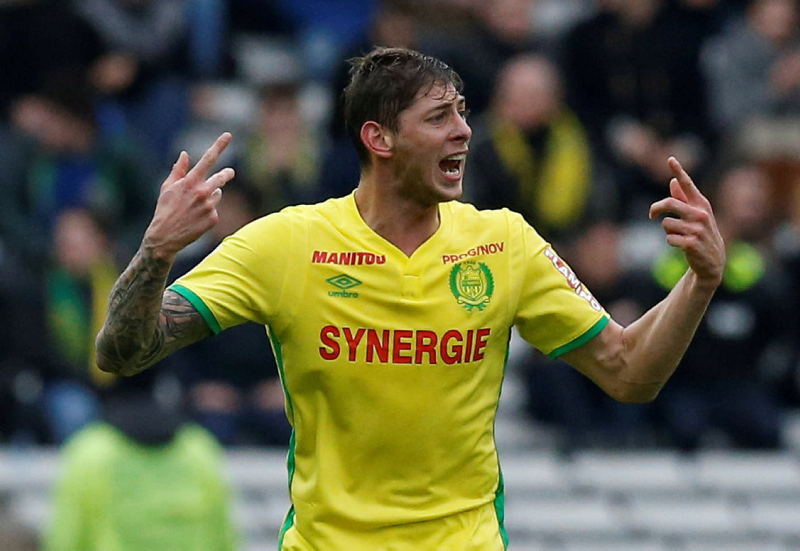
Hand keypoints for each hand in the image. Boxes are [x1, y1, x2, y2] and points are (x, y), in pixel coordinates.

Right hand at [143, 132, 234, 259]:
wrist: (165, 237)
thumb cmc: (164, 209)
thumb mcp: (167, 187)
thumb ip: (178, 170)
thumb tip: (185, 154)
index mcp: (190, 182)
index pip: (207, 159)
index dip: (219, 146)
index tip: (228, 135)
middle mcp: (202, 192)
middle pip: (222, 178)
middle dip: (227, 174)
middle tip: (230, 172)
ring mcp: (209, 206)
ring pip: (217, 194)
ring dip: (211, 196)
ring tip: (195, 205)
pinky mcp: (213, 218)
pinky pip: (215, 209)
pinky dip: (208, 211)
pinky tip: (196, 218)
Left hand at [649, 157, 725, 285]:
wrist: (713, 261)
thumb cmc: (700, 233)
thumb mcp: (695, 216)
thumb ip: (683, 199)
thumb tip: (672, 182)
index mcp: (701, 204)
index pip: (688, 184)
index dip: (678, 171)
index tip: (670, 158)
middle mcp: (701, 214)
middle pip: (669, 203)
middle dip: (656, 209)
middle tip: (652, 215)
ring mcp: (697, 229)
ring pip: (666, 224)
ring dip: (667, 231)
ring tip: (679, 236)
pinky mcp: (692, 243)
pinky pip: (669, 238)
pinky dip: (670, 242)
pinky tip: (681, 246)